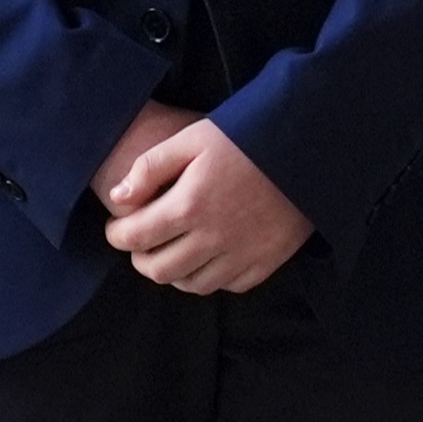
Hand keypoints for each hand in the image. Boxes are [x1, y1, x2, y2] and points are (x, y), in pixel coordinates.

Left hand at [101, 113, 311, 294]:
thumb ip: (149, 167)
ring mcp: (243, 254)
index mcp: (189, 205)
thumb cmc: (244, 136)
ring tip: (171, 250)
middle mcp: (214, 237)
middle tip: (140, 242)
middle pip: (159, 269)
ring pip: (192, 284)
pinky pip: (228, 285)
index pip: (135, 238)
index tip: (116, 228)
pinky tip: (207, 256)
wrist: (306, 145)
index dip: (117, 235)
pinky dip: (210, 277)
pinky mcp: (267, 262)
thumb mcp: (192, 138)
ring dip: (173, 272)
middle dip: (140, 258)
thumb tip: (118, 199)